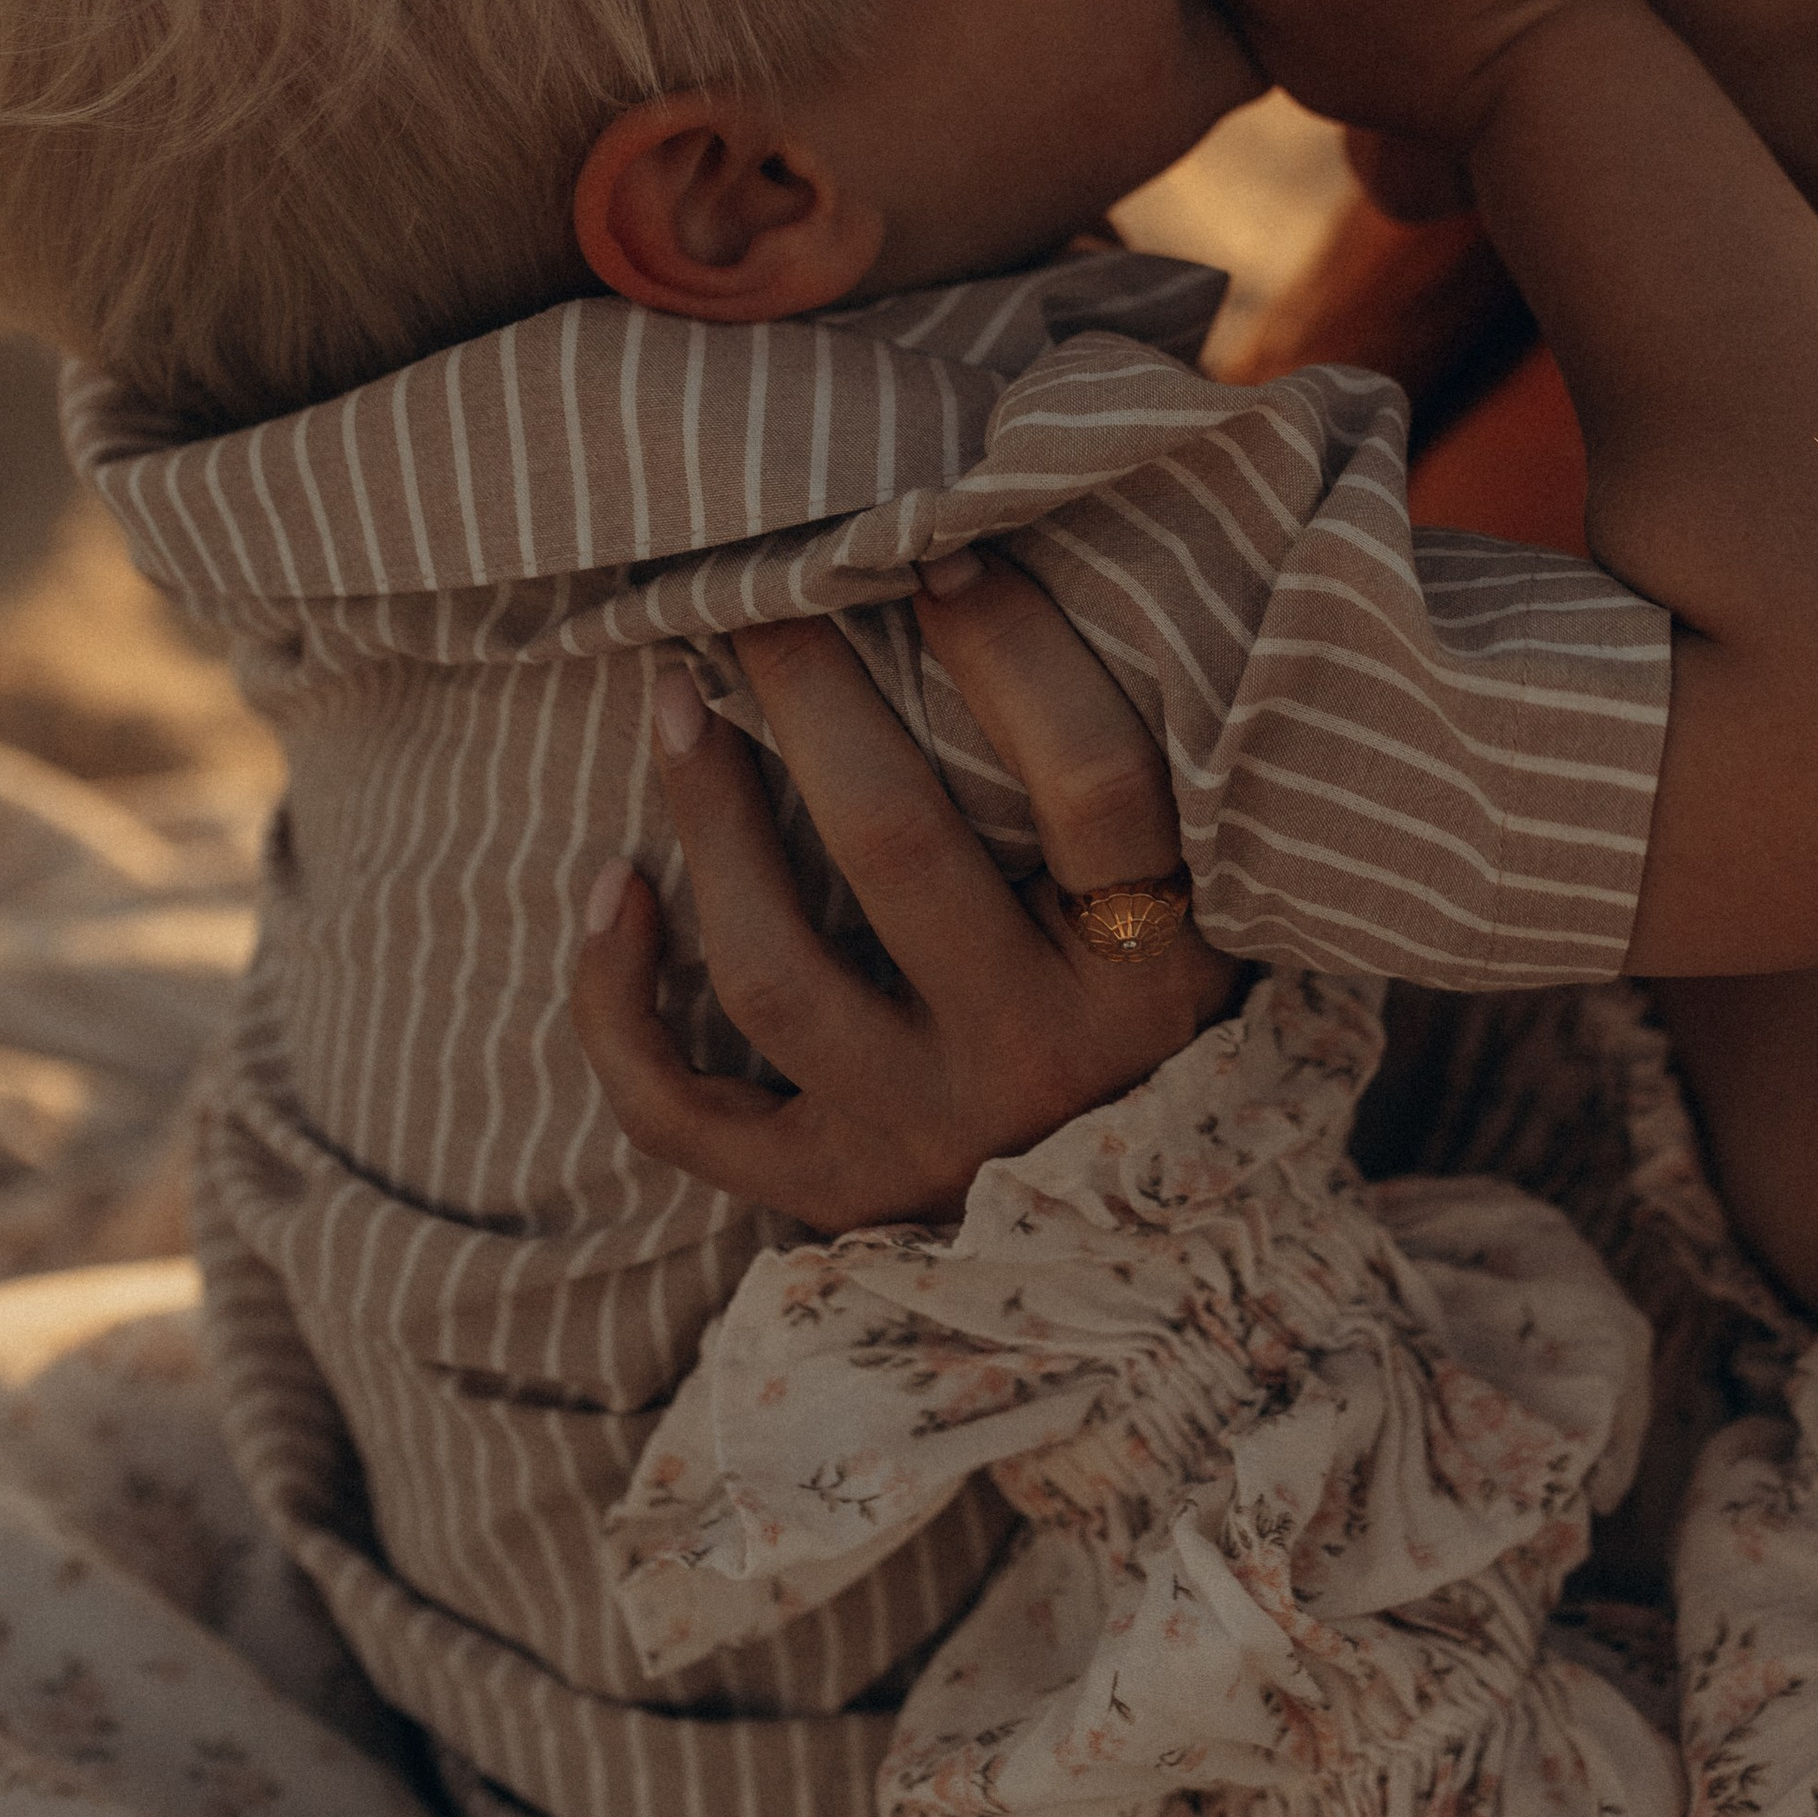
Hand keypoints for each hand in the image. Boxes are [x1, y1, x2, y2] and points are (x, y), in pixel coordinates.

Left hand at [571, 556, 1240, 1231]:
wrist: (1132, 1252)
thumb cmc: (1145, 1006)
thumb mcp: (1198, 904)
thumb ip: (1145, 778)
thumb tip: (1019, 565)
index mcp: (1152, 968)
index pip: (1096, 783)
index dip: (1017, 653)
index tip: (936, 564)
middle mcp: (1037, 1056)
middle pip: (900, 850)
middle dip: (813, 697)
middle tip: (762, 599)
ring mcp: (920, 1132)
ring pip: (772, 973)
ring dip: (708, 818)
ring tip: (674, 703)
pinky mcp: (823, 1195)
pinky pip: (682, 1109)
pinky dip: (618, 1003)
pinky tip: (618, 885)